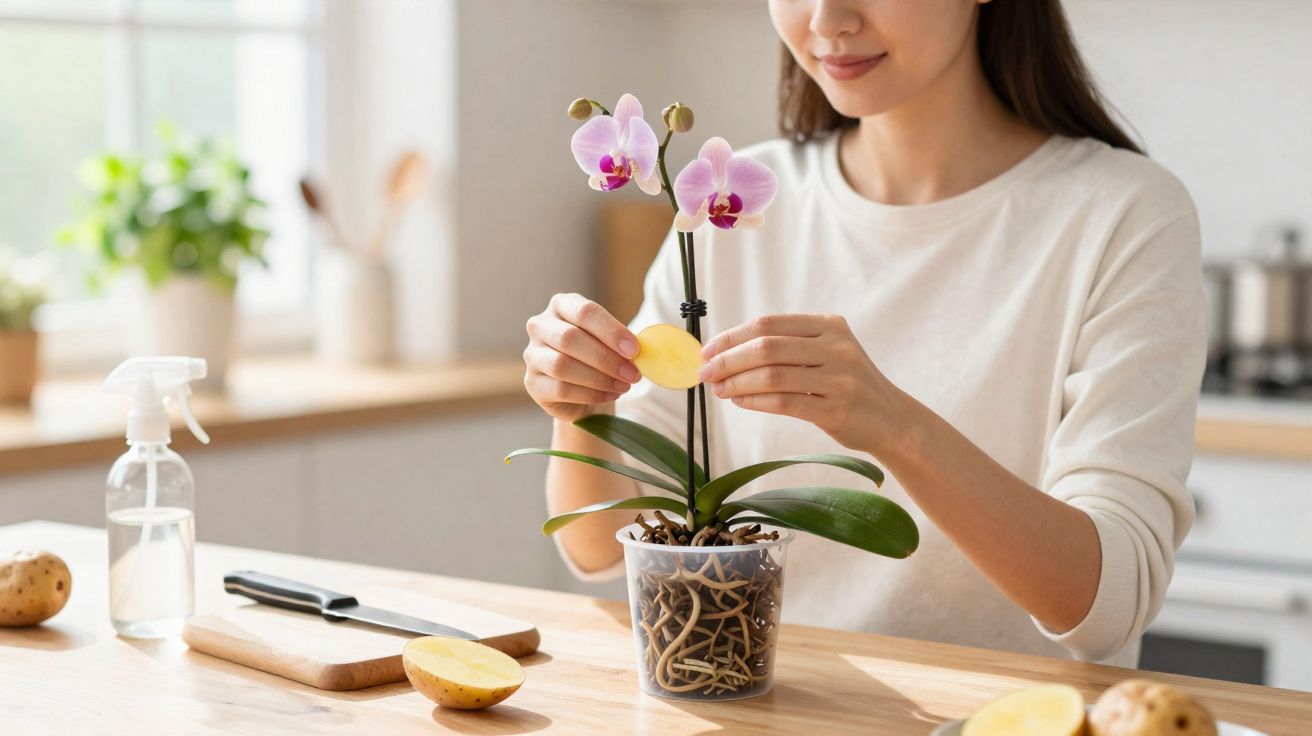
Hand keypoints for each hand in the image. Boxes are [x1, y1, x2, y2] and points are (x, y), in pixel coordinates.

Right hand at [524, 293, 641, 421]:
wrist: (583, 390)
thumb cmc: (600, 358)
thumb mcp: (612, 343)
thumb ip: (623, 343)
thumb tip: (641, 352)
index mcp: (562, 305)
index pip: (585, 311)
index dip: (611, 331)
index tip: (635, 350)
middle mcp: (541, 326)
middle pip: (570, 338)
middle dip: (606, 358)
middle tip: (632, 374)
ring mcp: (532, 355)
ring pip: (561, 365)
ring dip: (598, 378)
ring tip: (623, 385)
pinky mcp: (532, 384)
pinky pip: (560, 389)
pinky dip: (590, 394)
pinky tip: (609, 395)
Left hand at [698, 313, 910, 456]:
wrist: (892, 419)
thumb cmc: (847, 385)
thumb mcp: (827, 352)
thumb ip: (788, 346)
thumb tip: (727, 352)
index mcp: (829, 325)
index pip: (769, 324)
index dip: (732, 336)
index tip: (708, 351)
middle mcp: (836, 347)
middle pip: (767, 346)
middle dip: (728, 359)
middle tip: (705, 373)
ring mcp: (838, 378)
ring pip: (772, 374)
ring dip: (736, 382)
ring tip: (718, 389)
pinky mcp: (836, 409)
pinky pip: (783, 402)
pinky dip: (754, 401)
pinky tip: (739, 401)